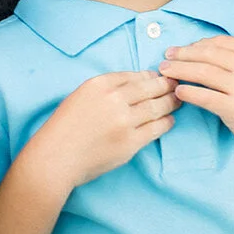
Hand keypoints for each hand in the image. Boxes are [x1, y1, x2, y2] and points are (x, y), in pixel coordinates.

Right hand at [23, 71, 178, 190]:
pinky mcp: (129, 143)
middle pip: (151, 88)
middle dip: (168, 85)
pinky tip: (170, 120)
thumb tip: (141, 81)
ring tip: (179, 100)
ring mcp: (124, 121)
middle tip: (178, 85)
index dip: (152, 76)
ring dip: (171, 102)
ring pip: (157, 107)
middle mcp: (114, 99)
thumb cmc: (65, 127)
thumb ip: (109, 87)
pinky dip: (166, 122)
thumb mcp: (82, 95)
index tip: (161, 77)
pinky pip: (155, 129)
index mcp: (101, 84)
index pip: (136, 75)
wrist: (55, 158)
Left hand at [159, 36, 233, 163]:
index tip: (180, 49)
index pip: (219, 42)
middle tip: (165, 57)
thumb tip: (202, 50)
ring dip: (179, 70)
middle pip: (207, 54)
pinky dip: (187, 92)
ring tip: (165, 73)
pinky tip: (177, 92)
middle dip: (182, 55)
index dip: (196, 44)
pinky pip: (204, 96)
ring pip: (202, 73)